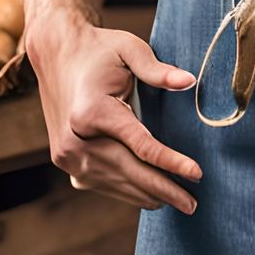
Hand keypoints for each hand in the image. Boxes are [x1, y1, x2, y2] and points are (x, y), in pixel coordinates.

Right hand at [28, 19, 203, 212]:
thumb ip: (157, 70)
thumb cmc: (98, 50)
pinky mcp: (66, 160)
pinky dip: (127, 190)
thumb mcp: (129, 49)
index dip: (171, 162)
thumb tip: (189, 81)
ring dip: (147, 195)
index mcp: (91, 111)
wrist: (57, 54)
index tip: (197, 173)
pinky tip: (149, 196)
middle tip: (193, 205)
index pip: (141, 146)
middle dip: (164, 190)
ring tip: (179, 202)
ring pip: (115, 183)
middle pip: (129, 172)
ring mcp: (66, 155)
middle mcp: (74, 140)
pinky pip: (102, 182)